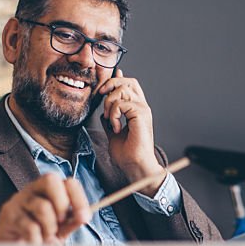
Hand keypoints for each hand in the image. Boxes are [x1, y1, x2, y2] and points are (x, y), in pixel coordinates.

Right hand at [0, 173, 90, 244]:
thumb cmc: (39, 233)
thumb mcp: (60, 228)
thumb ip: (72, 221)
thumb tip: (83, 217)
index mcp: (49, 189)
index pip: (68, 183)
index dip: (79, 199)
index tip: (84, 218)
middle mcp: (32, 189)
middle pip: (51, 180)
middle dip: (62, 204)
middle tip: (62, 223)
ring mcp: (19, 200)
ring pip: (42, 206)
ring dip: (50, 227)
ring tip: (46, 236)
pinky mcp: (8, 215)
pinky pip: (30, 227)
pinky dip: (38, 240)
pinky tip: (35, 244)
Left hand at [97, 69, 163, 193]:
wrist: (135, 166)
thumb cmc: (127, 155)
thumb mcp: (113, 133)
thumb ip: (110, 120)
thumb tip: (103, 112)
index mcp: (137, 110)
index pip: (130, 86)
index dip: (118, 79)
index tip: (107, 81)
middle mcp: (142, 107)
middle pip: (128, 82)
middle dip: (111, 85)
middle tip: (101, 96)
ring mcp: (143, 110)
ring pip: (122, 90)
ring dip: (110, 103)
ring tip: (110, 119)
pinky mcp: (141, 114)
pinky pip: (121, 104)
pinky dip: (113, 115)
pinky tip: (115, 128)